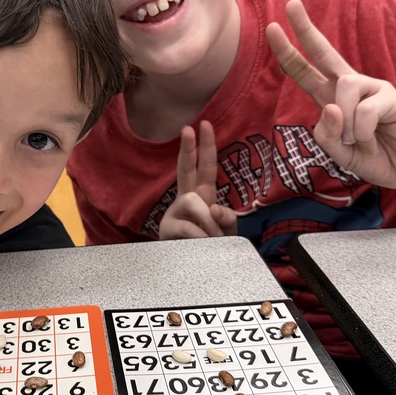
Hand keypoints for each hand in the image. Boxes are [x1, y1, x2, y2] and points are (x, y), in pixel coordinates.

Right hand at [159, 121, 237, 239]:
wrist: (191, 270)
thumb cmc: (209, 245)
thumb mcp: (227, 232)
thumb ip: (227, 220)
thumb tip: (214, 208)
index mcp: (203, 195)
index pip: (205, 166)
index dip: (206, 146)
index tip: (205, 124)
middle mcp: (187, 199)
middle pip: (185, 168)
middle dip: (188, 148)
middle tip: (187, 128)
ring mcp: (175, 212)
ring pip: (191, 201)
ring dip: (206, 220)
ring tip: (213, 237)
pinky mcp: (168, 228)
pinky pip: (188, 226)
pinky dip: (201, 235)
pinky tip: (205, 242)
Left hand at [265, 0, 395, 189]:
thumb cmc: (373, 156)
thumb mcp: (340, 153)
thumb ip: (327, 136)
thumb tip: (332, 108)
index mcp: (331, 98)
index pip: (305, 72)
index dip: (287, 53)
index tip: (273, 28)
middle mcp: (349, 87)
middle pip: (325, 52)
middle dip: (306, 30)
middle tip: (291, 5)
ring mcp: (372, 88)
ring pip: (343, 87)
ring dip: (347, 122)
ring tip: (358, 141)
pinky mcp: (391, 97)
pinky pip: (365, 110)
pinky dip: (363, 132)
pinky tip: (373, 141)